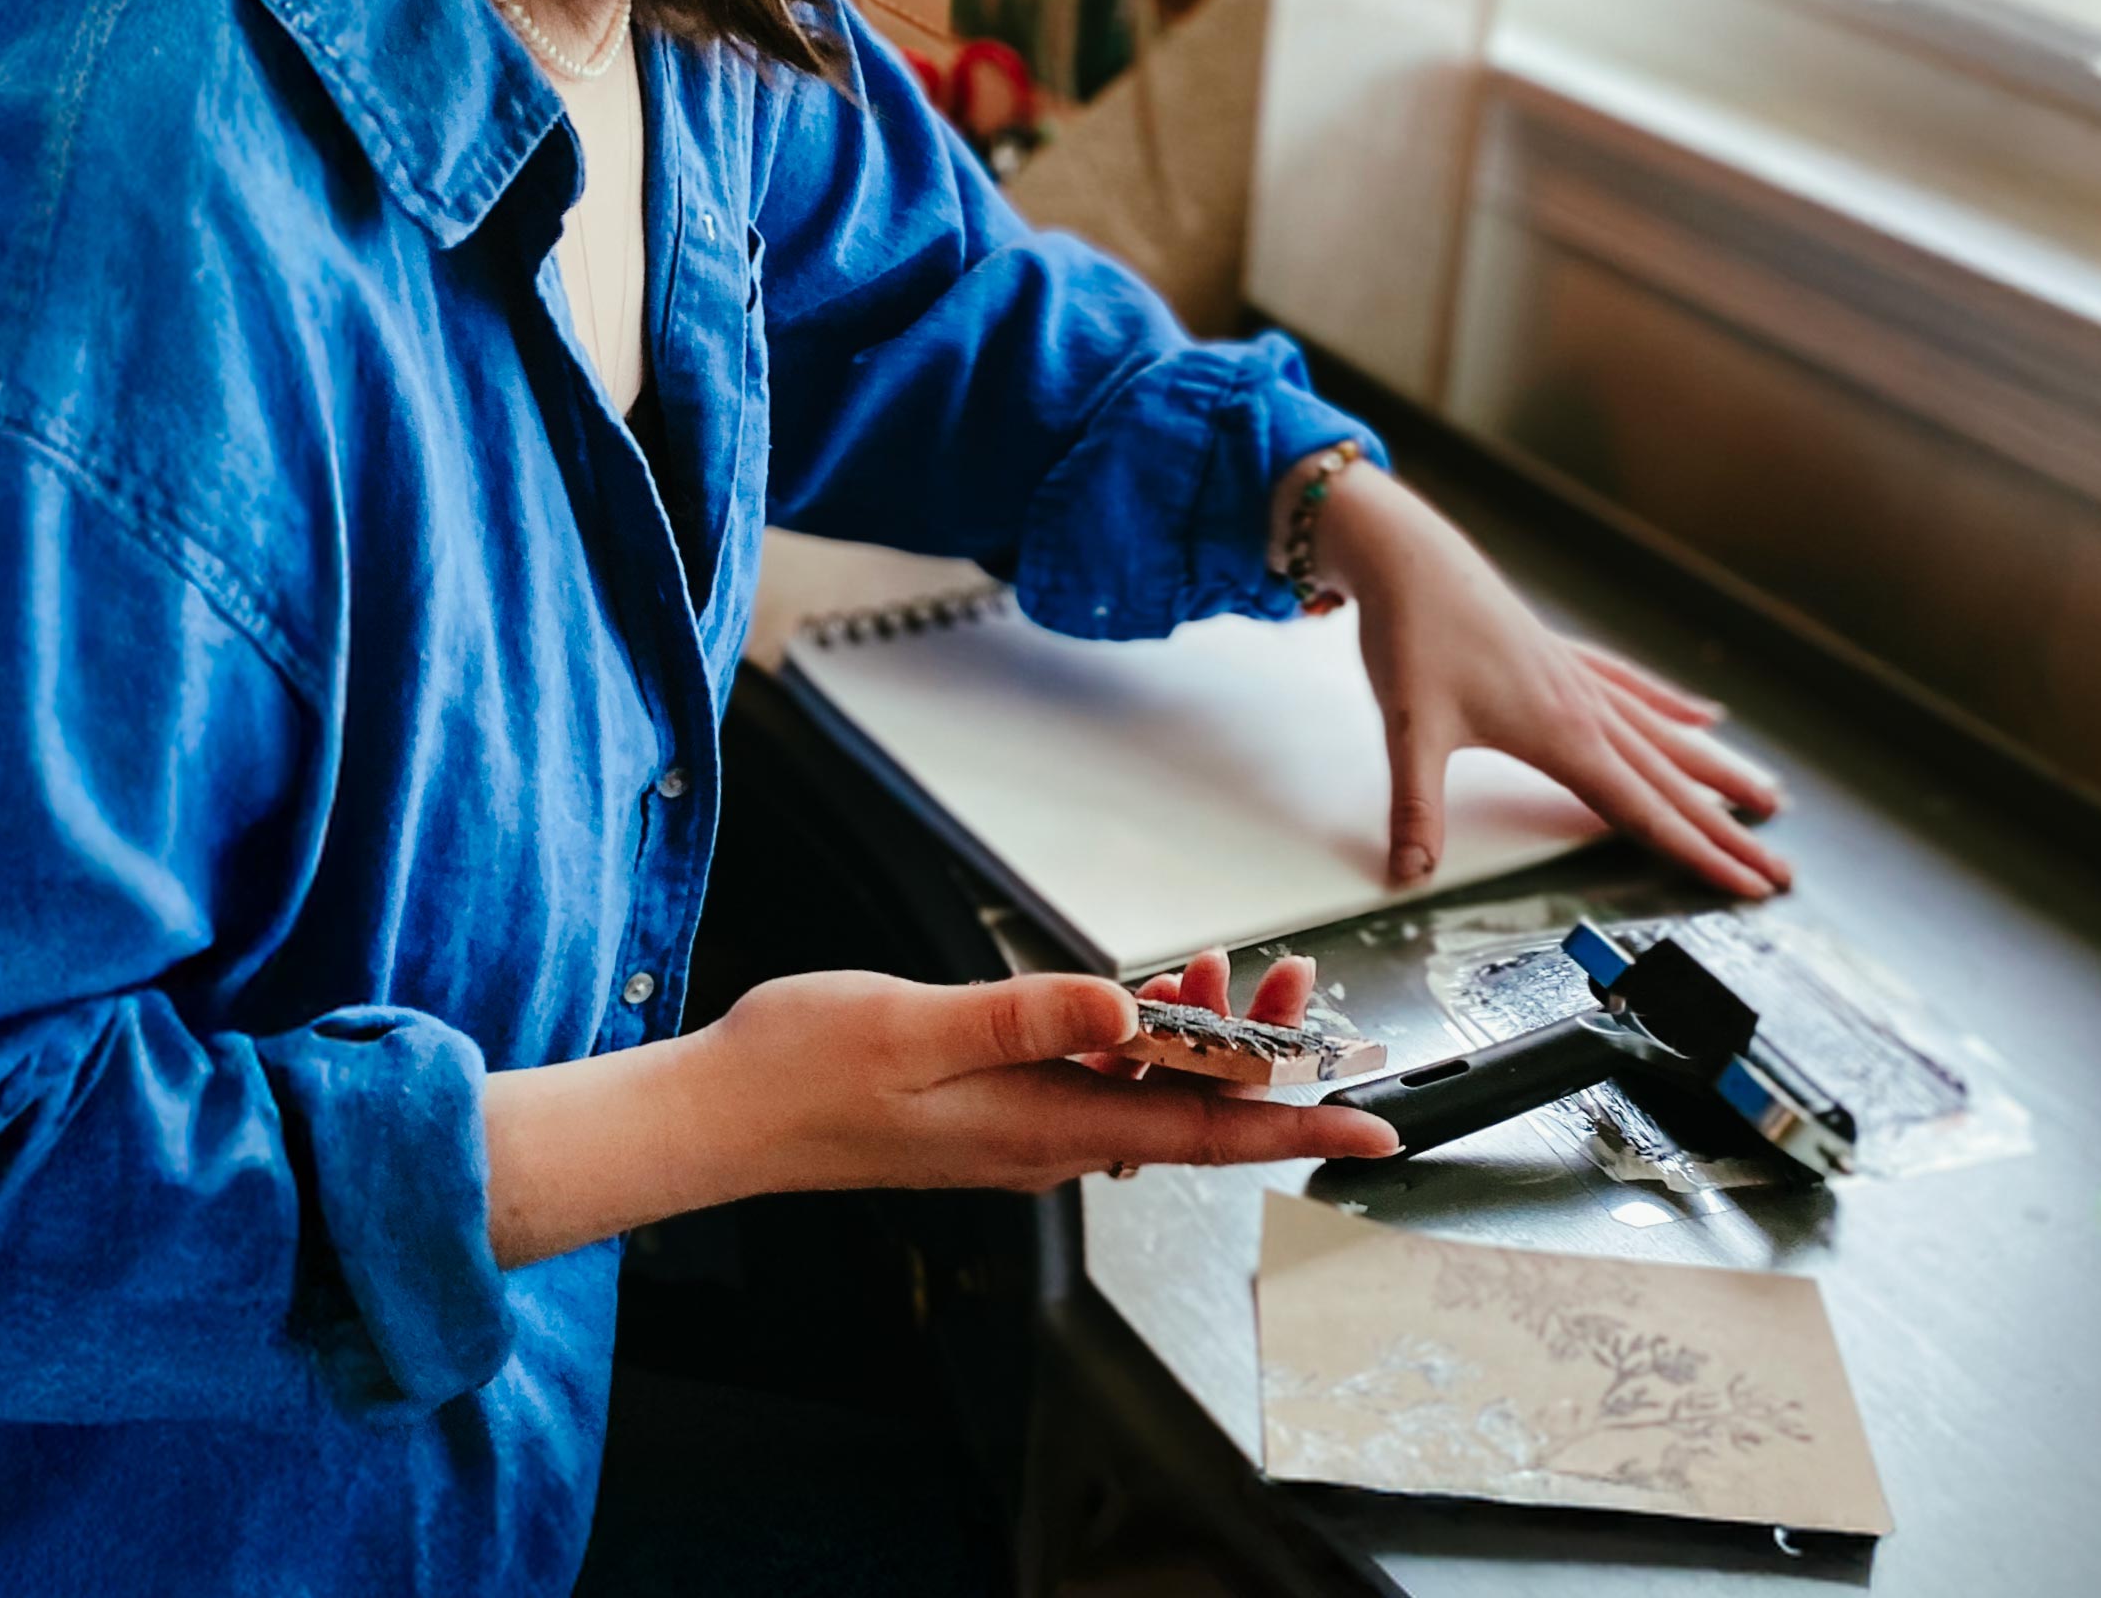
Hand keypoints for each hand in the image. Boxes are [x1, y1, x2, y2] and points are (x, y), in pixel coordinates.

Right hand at [483, 966, 1396, 1265]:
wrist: (728, 1110)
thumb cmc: (807, 1072)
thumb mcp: (917, 1030)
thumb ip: (1022, 1016)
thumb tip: (1120, 1008)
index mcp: (1044, 1126)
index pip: (1204, 1134)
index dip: (1296, 1126)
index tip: (1372, 1127)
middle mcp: (1047, 1135)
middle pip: (1193, 1109)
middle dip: (1266, 1054)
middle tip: (1309, 989)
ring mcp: (1020, 1122)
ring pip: (1149, 1087)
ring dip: (1202, 1034)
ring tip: (1232, 966)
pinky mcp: (994, 1102)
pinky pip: (1099, 1077)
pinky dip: (1141, 1033)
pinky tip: (1146, 994)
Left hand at [1302, 465, 1790, 902]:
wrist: (1408, 556)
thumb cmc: (1412, 635)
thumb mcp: (1409, 729)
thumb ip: (1416, 808)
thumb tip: (1408, 875)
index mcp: (1562, 734)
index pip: (1646, 813)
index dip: (1701, 856)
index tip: (1751, 885)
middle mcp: (1585, 707)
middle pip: (1671, 783)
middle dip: (1728, 832)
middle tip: (1781, 869)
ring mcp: (1577, 678)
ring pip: (1664, 736)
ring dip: (1716, 771)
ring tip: (1767, 798)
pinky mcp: (1560, 656)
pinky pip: (1633, 687)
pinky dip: (1671, 704)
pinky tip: (1704, 715)